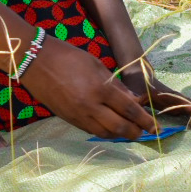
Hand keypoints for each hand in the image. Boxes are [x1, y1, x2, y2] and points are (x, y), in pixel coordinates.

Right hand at [20, 38, 157, 139]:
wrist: (34, 61)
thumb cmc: (67, 56)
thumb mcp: (95, 64)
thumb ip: (115, 85)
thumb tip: (133, 99)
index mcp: (100, 88)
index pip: (129, 109)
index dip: (145, 119)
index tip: (156, 125)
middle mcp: (90, 106)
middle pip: (119, 127)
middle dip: (136, 132)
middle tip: (146, 132)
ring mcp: (78, 115)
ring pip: (106, 133)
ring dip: (121, 134)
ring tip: (130, 131)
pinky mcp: (69, 119)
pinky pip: (92, 130)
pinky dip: (105, 132)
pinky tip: (111, 128)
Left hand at [119, 64, 190, 127]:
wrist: (139, 75)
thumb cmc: (136, 85)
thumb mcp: (134, 93)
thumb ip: (137, 102)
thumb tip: (139, 111)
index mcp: (164, 95)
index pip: (181, 103)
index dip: (190, 111)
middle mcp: (172, 95)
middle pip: (187, 103)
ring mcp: (173, 97)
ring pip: (188, 103)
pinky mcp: (173, 100)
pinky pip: (185, 105)